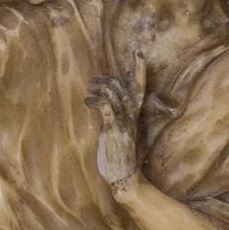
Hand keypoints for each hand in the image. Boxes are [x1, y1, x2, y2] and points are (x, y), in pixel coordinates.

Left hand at [85, 52, 146, 190]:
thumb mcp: (120, 132)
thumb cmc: (119, 155)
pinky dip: (96, 100)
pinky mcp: (113, 130)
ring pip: (114, 93)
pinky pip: (106, 107)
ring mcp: (123, 122)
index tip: (138, 53)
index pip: (140, 88)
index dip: (139, 70)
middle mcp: (131, 116)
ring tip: (89, 89)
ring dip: (99, 86)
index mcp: (134, 116)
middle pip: (123, 86)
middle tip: (93, 80)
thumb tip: (106, 103)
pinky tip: (88, 101)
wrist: (124, 176)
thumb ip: (116, 117)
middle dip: (107, 78)